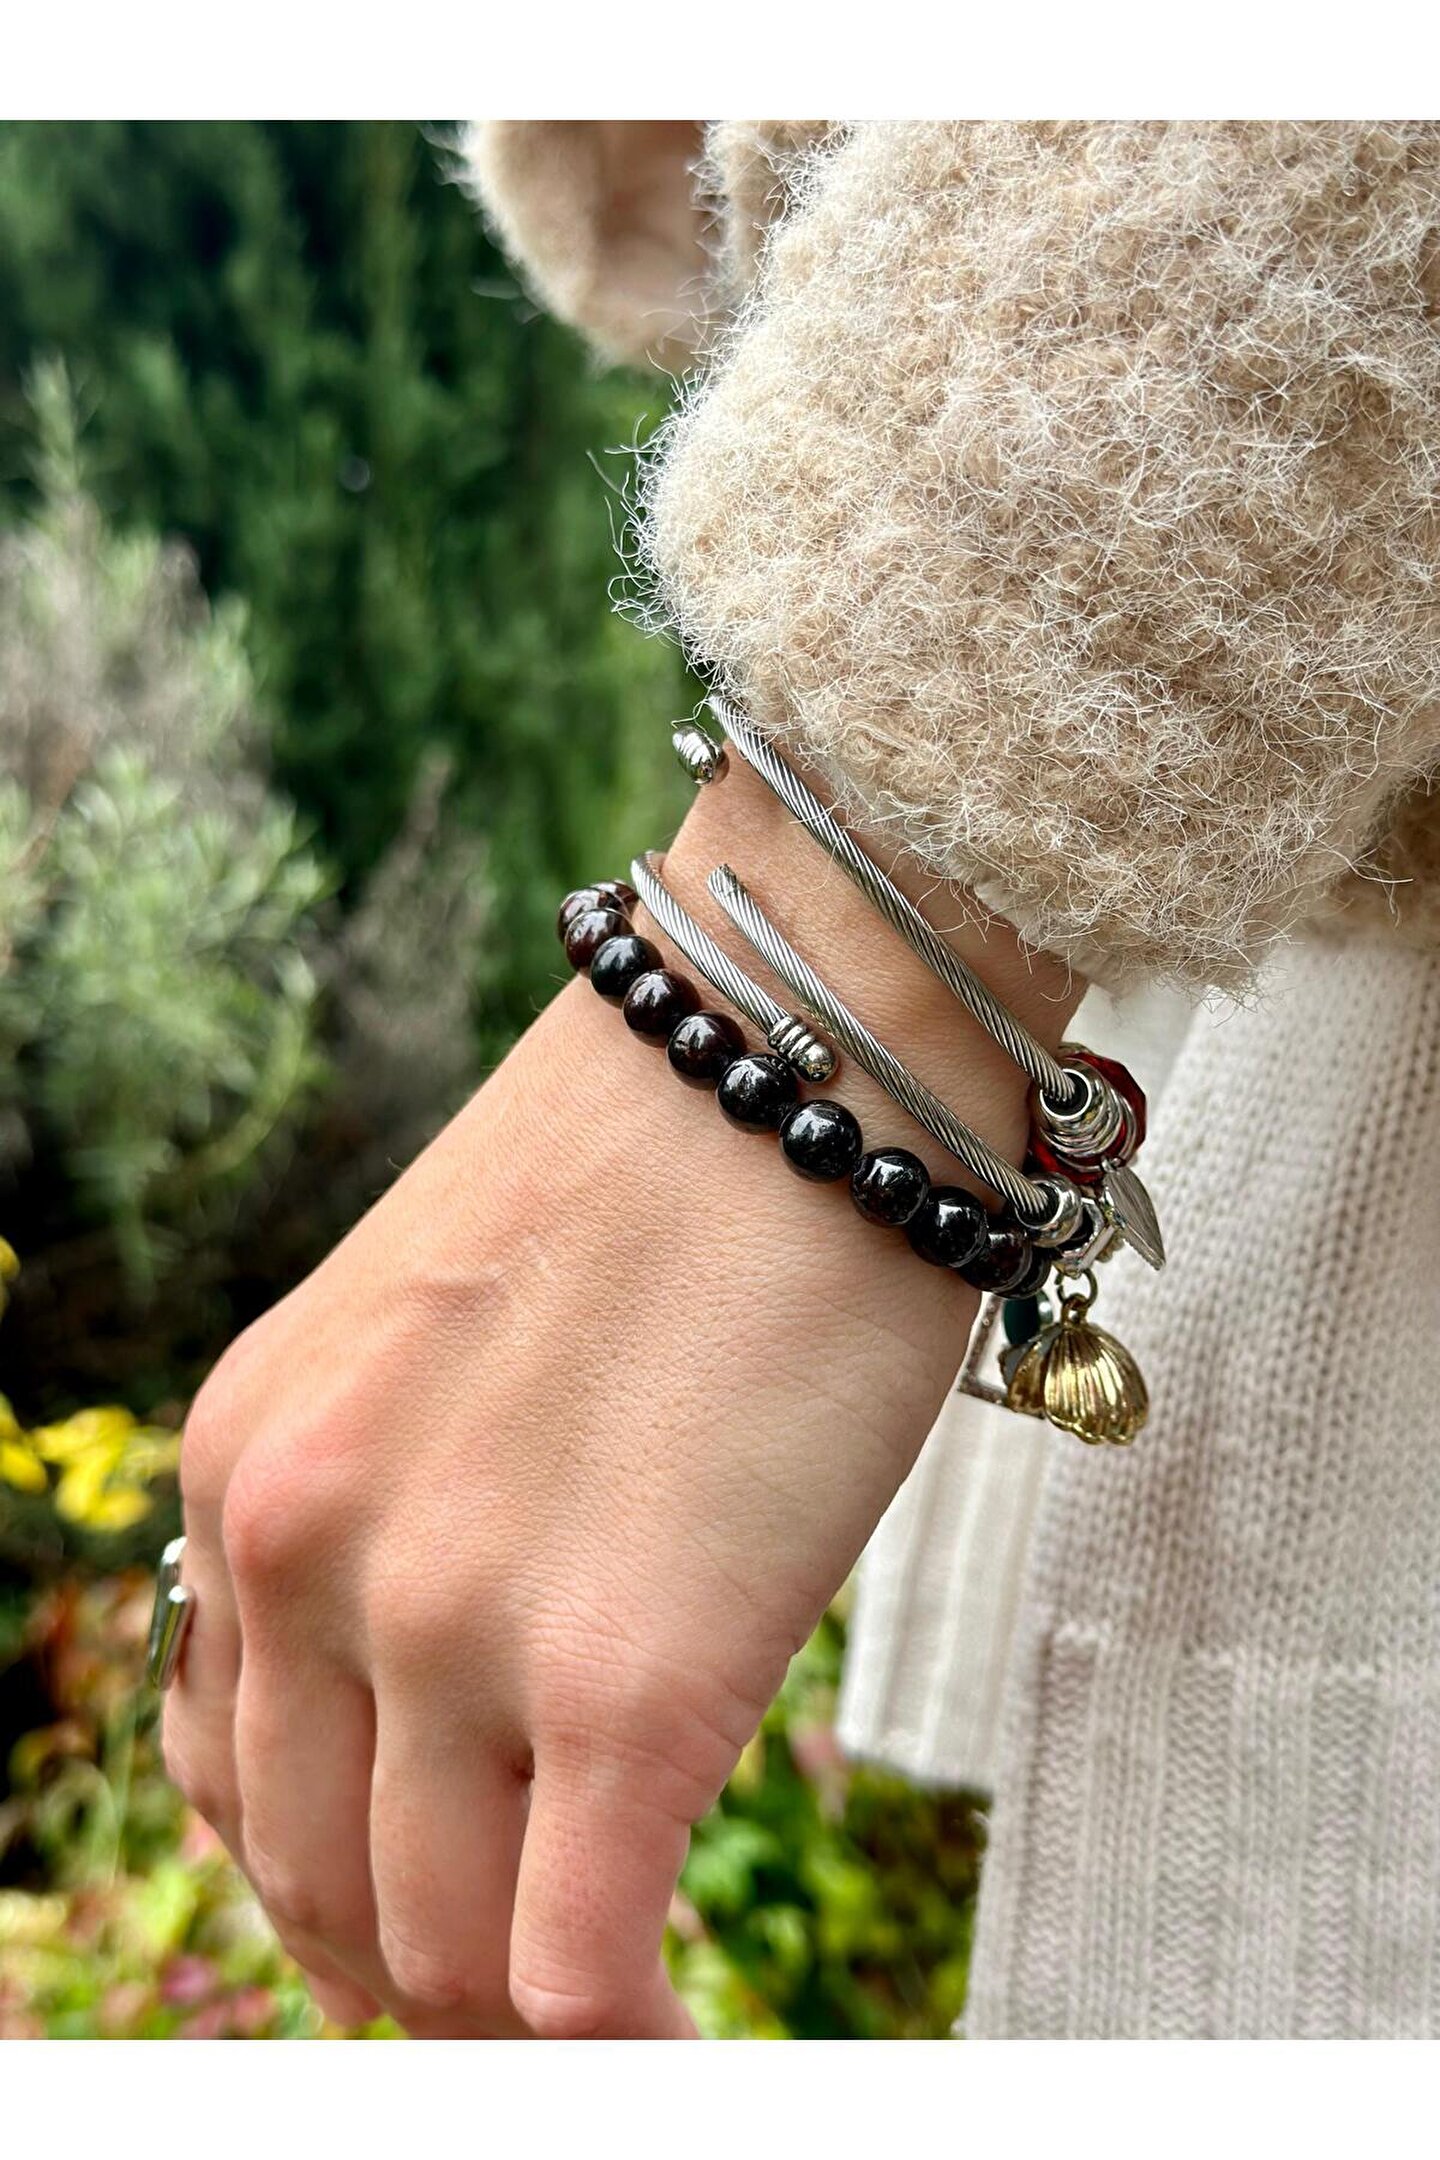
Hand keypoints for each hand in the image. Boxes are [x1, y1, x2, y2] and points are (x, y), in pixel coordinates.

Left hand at [162, 753, 1078, 2036]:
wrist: (806, 1047)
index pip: (234, 1782)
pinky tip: (689, 2043)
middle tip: (550, 1973)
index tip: (449, 1902)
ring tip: (629, 2009)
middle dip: (429, 1971)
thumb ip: (389, 1534)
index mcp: (244, 1466)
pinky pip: (575, 1978)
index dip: (343, 1884)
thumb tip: (429, 1731)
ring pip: (443, 1961)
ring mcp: (452, 1619)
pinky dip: (628, 2055)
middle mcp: (302, 1548)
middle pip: (328, 1896)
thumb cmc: (663, 1181)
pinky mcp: (629, 1676)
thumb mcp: (432, 1352)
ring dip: (524, 2022)